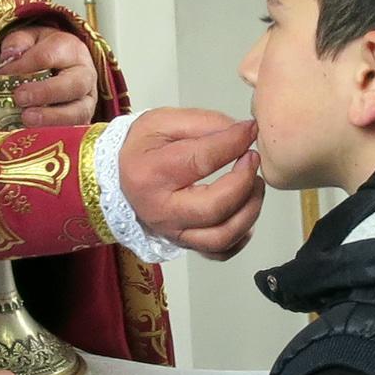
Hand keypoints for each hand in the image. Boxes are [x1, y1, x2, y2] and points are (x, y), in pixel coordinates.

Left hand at [0, 26, 99, 127]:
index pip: (48, 56)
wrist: (65, 64)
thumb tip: (9, 56)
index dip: (24, 66)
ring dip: (52, 118)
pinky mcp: (84, 120)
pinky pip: (75, 130)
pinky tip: (36, 135)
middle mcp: (86, 75)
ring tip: (26, 119)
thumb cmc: (45, 51)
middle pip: (73, 85)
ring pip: (78, 111)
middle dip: (46, 93)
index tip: (1, 75)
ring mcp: (88, 100)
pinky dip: (56, 133)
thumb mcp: (30, 38)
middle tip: (20, 97)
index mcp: (71, 49)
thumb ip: (18, 43)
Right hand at [119, 108, 265, 260]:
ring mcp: (173, 232)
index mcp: (152, 173)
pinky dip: (241, 236)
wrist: (120, 176)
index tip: (250, 130)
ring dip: (249, 210)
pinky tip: (244, 212)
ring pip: (222, 236)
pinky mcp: (184, 243)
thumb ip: (205, 124)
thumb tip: (245, 133)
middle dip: (244, 182)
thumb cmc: (142, 147)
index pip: (201, 160)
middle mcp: (161, 210)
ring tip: (255, 184)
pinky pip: (219, 252)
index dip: (233, 143)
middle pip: (215, 207)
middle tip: (252, 159)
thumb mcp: (163, 122)